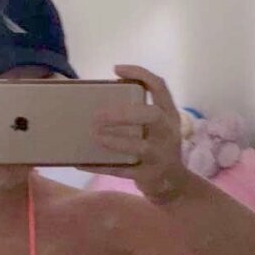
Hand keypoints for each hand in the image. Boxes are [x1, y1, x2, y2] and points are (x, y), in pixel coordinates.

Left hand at [81, 64, 187, 202]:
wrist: (174, 185)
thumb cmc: (158, 148)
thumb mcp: (157, 127)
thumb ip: (139, 110)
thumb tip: (102, 95)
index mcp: (169, 114)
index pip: (160, 87)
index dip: (140, 74)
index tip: (116, 69)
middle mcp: (168, 133)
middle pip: (152, 115)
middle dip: (124, 112)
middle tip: (98, 113)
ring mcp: (160, 156)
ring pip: (140, 146)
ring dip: (115, 140)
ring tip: (93, 134)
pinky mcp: (148, 175)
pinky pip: (122, 170)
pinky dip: (100, 166)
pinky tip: (81, 162)